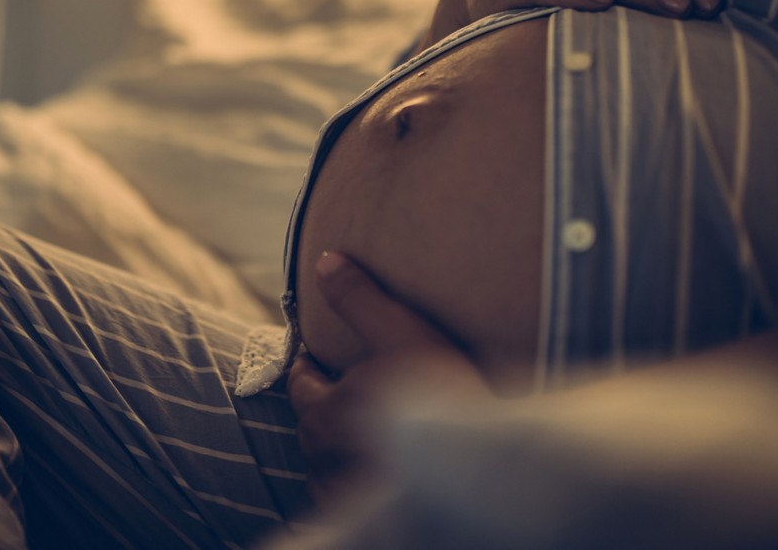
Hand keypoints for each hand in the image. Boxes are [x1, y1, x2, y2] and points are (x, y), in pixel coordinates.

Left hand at [287, 251, 488, 505]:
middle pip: (310, 426)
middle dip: (320, 407)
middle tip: (336, 392)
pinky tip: (376, 476)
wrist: (477, 469)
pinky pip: (348, 498)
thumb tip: (326, 261)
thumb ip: (359, 298)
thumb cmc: (438, 398)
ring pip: (325, 466)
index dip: (305, 368)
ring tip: (357, 436)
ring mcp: (346, 491)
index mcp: (326, 411)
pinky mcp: (370, 515)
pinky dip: (355, 481)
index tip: (311, 358)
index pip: (300, 384)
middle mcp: (327, 455)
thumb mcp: (400, 332)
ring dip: (336, 448)